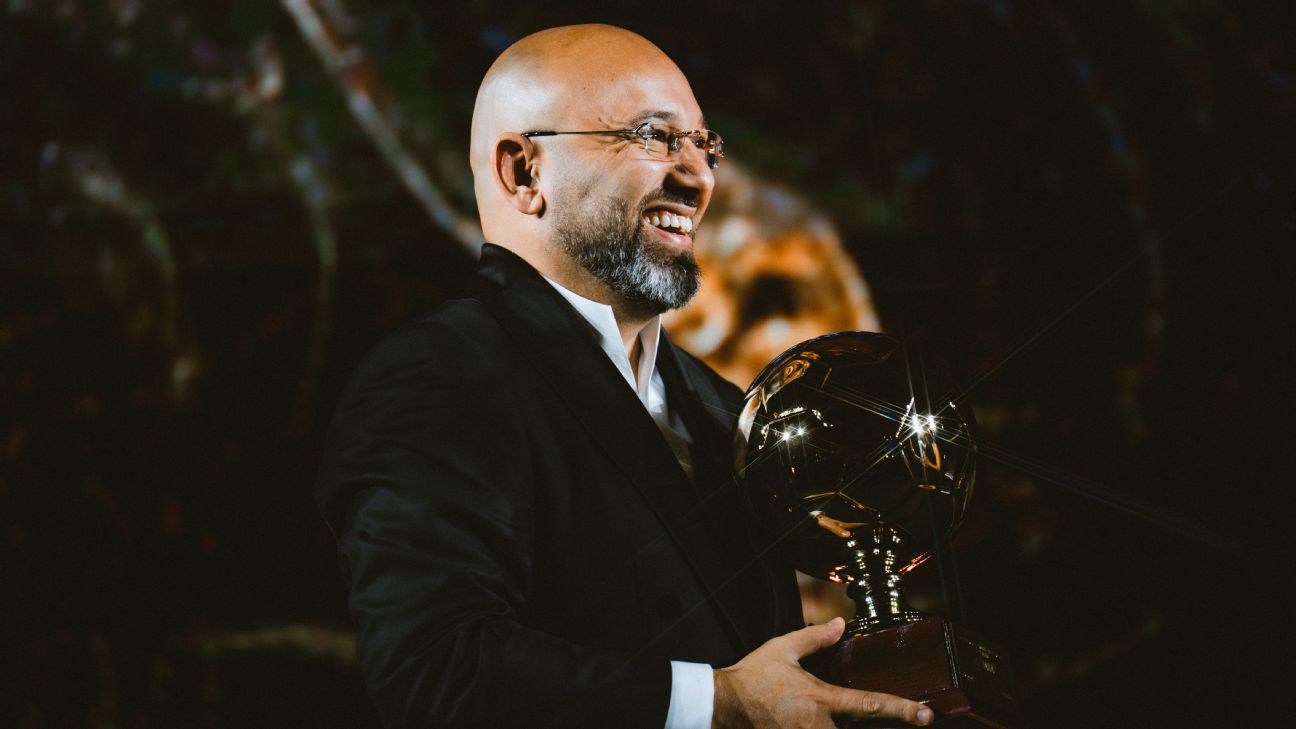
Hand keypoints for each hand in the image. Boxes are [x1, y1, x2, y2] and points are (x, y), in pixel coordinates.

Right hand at [712, 617, 933, 728]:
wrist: (721, 704)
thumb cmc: (752, 677)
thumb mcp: (783, 649)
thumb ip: (816, 638)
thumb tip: (840, 624)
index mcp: (820, 699)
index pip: (869, 705)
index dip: (902, 710)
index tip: (926, 716)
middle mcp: (818, 726)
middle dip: (881, 727)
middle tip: (905, 720)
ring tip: (828, 713)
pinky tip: (824, 724)